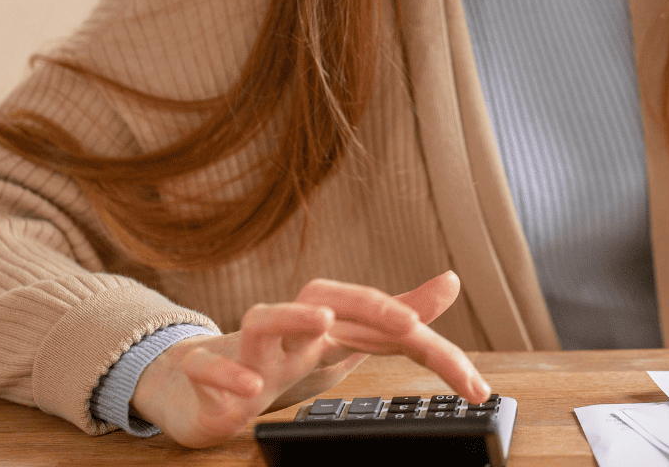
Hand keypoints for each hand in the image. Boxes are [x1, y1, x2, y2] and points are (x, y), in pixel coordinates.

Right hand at [128, 270, 489, 447]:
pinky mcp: (203, 374)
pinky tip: (252, 388)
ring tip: (321, 323)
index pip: (384, 320)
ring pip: (261, 319)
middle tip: (411, 324)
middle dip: (369, 305)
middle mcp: (290, 329)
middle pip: (327, 298)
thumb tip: (449, 280)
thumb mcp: (344, 342)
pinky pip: (208, 368)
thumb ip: (398, 318)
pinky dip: (228, 373)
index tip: (472, 382)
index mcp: (327, 324)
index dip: (430, 343)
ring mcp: (246, 350)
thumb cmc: (279, 358)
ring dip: (290, 318)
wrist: (196, 382)